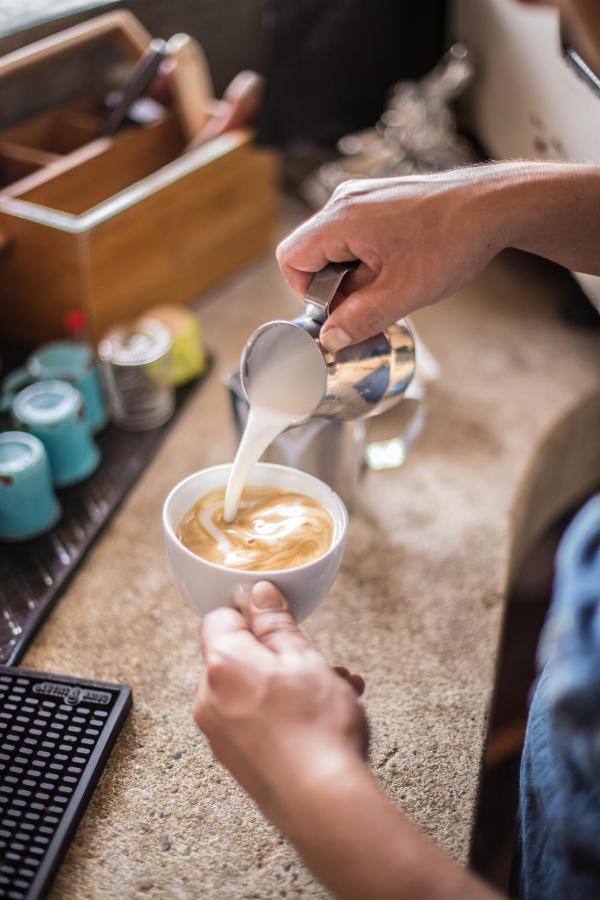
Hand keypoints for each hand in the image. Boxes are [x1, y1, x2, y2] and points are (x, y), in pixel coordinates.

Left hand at [193, 582, 367, 819]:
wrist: (324, 804)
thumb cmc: (317, 727)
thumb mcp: (304, 657)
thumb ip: (276, 623)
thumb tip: (259, 594)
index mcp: (221, 664)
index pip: (220, 617)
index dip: (251, 614)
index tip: (280, 621)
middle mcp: (210, 698)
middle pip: (238, 656)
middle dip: (279, 653)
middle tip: (317, 661)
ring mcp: (220, 734)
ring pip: (253, 689)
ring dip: (290, 682)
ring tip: (336, 690)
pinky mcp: (237, 760)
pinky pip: (255, 720)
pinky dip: (283, 712)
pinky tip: (323, 718)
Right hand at [277, 164, 523, 351]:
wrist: (495, 205)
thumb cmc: (453, 239)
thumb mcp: (404, 293)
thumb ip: (360, 318)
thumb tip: (330, 339)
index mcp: (342, 219)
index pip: (291, 258)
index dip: (306, 292)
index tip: (336, 309)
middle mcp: (346, 201)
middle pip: (312, 253)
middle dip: (335, 286)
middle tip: (371, 300)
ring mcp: (364, 197)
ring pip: (336, 246)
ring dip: (355, 274)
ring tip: (393, 282)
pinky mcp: (381, 200)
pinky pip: (357, 235)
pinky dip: (369, 258)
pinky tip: (401, 267)